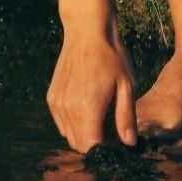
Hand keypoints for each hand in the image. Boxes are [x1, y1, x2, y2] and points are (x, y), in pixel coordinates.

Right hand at [47, 22, 137, 152]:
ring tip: (101, 115)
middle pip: (80, 144)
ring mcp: (57, 103)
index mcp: (88, 107)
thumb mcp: (127, 84)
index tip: (117, 142)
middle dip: (96, 143)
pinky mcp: (52, 97)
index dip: (106, 150)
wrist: (87, 30)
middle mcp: (69, 108)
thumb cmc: (112, 55)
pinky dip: (74, 123)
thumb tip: (129, 143)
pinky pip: (62, 123)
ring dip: (84, 133)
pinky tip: (87, 108)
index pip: (92, 147)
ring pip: (69, 136)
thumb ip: (126, 116)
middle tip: (112, 128)